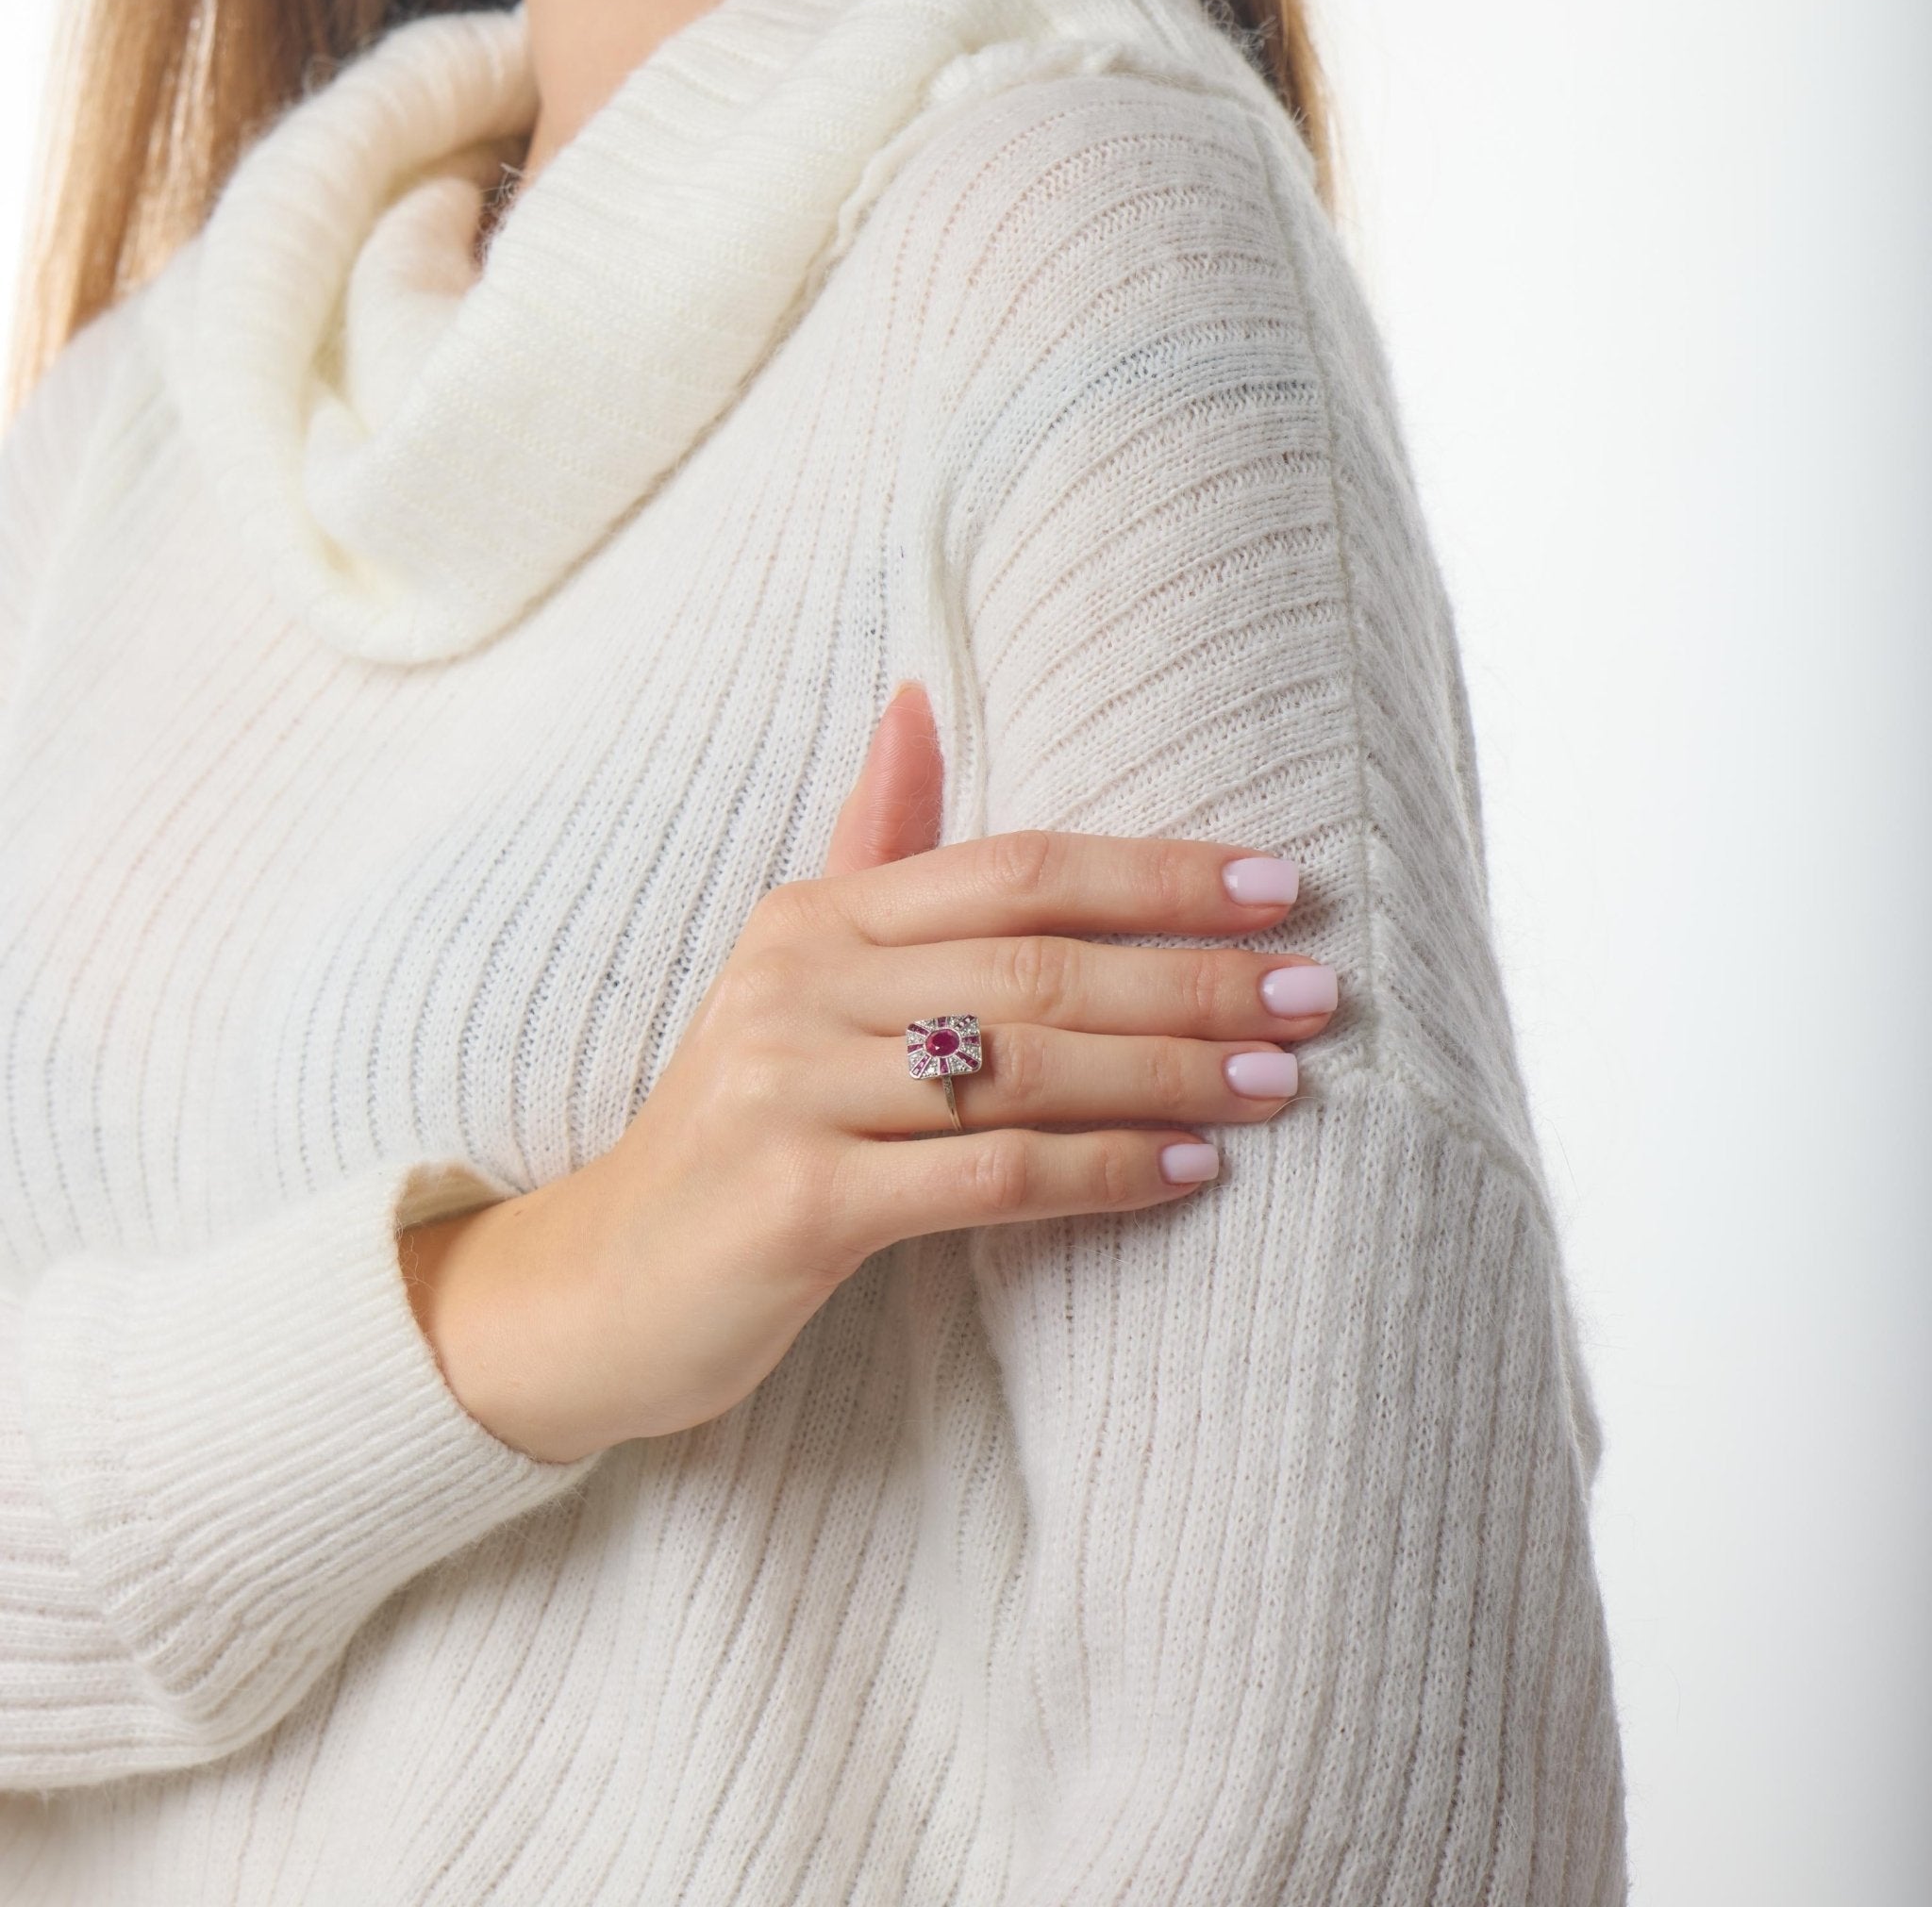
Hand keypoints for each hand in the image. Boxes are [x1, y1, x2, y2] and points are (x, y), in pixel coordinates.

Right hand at [402, 680, 1339, 1462]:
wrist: (599, 1286)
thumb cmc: (734, 1127)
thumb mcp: (792, 975)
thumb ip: (872, 848)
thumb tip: (917, 698)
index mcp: (816, 916)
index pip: (1017, 868)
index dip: (1157, 874)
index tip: (1280, 887)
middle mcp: (798, 982)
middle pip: (1039, 964)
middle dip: (1193, 978)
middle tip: (1317, 994)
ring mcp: (789, 1089)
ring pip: (1026, 1066)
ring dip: (1171, 1074)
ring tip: (1280, 1083)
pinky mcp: (797, 1201)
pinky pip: (988, 1175)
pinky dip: (1103, 1170)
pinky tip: (1189, 1172)